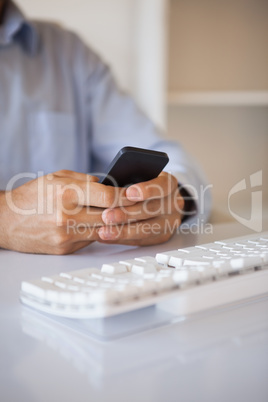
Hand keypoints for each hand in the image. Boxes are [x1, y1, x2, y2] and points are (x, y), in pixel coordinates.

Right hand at [0, 170, 132, 253]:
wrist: (6, 221)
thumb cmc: (32, 196)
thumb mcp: (57, 177)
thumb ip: (85, 180)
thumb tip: (110, 185)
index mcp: (66, 193)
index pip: (108, 196)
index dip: (126, 196)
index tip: (136, 194)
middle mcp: (66, 217)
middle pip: (110, 216)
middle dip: (127, 210)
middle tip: (139, 206)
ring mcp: (66, 236)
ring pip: (104, 231)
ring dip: (116, 224)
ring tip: (125, 216)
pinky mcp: (65, 249)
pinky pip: (91, 240)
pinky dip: (99, 232)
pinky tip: (103, 225)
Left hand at [98, 172, 183, 245]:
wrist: (160, 198)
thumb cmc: (143, 183)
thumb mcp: (140, 175)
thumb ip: (129, 178)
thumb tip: (107, 184)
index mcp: (170, 183)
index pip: (162, 186)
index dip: (146, 190)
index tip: (128, 193)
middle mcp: (174, 204)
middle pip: (151, 210)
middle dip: (127, 214)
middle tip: (106, 216)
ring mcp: (170, 221)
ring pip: (146, 229)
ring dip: (122, 231)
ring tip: (103, 232)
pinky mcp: (162, 236)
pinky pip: (141, 240)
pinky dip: (122, 240)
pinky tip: (107, 238)